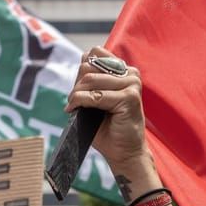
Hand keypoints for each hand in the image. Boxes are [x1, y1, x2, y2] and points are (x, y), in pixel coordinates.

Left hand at [66, 46, 150, 179]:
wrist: (124, 152)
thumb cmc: (109, 128)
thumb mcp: (97, 98)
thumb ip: (92, 80)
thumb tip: (81, 62)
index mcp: (124, 71)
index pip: (95, 53)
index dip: (82, 70)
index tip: (80, 90)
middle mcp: (130, 73)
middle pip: (89, 66)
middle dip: (77, 85)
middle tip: (74, 102)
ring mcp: (132, 84)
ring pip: (89, 79)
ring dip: (76, 95)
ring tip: (74, 107)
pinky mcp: (129, 97)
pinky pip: (94, 95)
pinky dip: (79, 102)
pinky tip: (74, 110)